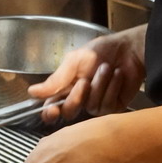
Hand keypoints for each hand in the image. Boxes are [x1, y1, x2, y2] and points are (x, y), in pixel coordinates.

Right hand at [30, 24, 146, 122]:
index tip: (52, 110)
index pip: (52, 108)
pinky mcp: (113, 107)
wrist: (129, 50)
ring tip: (106, 68)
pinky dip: (111, 87)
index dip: (49, 113)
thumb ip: (55, 80)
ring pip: (90, 106)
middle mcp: (80, 98)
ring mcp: (96, 104)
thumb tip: (32, 92)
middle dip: (76, 96)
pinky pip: (107, 104)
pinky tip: (117, 75)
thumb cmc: (101, 51)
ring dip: (99, 84)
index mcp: (66, 87)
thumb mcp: (74, 61)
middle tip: (84, 81)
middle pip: (69, 112)